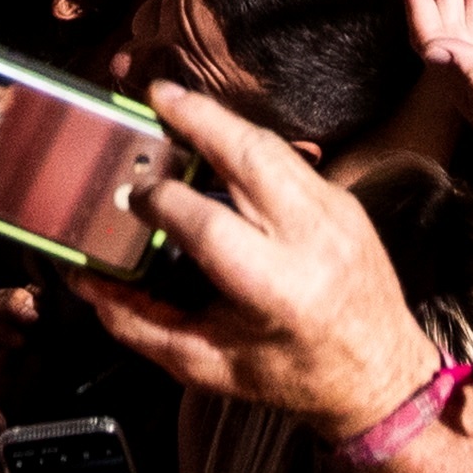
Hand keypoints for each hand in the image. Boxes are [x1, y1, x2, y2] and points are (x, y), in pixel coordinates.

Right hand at [87, 76, 445, 434]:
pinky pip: (289, 160)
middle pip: (249, 157)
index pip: (207, 223)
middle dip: (198, 120)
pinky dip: (249, 143)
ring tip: (178, 103)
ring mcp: (336, 213)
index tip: (132, 194)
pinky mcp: (345, 201)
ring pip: (272, 147)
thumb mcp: (209, 365)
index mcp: (277, 289)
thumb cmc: (293, 376)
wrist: (382, 374)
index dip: (162, 201)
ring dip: (222, 120)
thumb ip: (141, 325)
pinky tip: (218, 138)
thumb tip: (89, 286)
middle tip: (155, 97)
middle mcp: (311, 240)